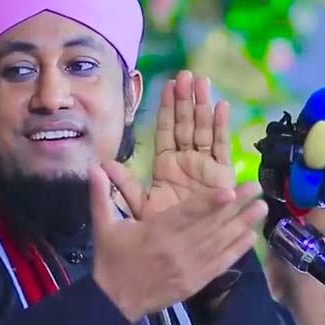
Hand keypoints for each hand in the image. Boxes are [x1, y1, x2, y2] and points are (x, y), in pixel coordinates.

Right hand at [90, 167, 265, 322]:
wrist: (115, 301)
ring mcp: (189, 268)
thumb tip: (94, 168)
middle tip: (257, 187)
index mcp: (155, 234)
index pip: (186, 216)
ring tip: (262, 208)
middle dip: (236, 207)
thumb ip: (100, 196)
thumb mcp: (103, 227)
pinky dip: (237, 251)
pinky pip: (220, 264)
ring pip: (220, 243)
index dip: (208, 203)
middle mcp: (176, 250)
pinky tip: (252, 237)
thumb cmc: (111, 259)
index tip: (229, 191)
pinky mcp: (196, 282)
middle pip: (211, 226)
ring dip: (243, 225)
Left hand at [103, 70, 235, 218]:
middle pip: (186, 123)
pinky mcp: (222, 174)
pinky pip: (221, 146)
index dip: (167, 107)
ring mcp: (204, 165)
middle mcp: (186, 161)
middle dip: (186, 99)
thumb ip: (123, 185)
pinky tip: (221, 106)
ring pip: (203, 129)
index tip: (167, 84)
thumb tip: (102, 166)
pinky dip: (222, 126)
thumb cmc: (161, 229)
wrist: (184, 250)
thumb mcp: (139, 205)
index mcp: (165, 165)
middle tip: (187, 74)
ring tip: (202, 82)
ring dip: (203, 105)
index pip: (166, 129)